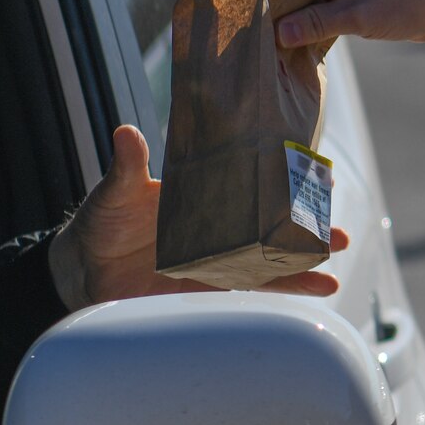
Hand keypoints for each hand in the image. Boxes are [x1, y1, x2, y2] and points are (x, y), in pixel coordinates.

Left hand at [49, 125, 350, 309]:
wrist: (83, 271)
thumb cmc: (99, 223)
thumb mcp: (114, 192)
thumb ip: (127, 167)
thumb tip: (127, 132)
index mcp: (204, 193)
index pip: (255, 184)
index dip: (288, 183)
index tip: (322, 180)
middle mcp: (219, 225)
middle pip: (272, 226)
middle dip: (308, 231)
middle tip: (341, 233)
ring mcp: (218, 258)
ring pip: (269, 260)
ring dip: (302, 265)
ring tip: (334, 270)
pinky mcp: (211, 287)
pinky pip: (252, 289)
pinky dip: (282, 290)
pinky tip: (315, 292)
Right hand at [277, 0, 424, 48]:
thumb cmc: (410, 3)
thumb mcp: (358, 17)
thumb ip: (316, 24)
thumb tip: (279, 35)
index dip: (284, 12)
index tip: (268, 39)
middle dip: (294, 15)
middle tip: (277, 47)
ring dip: (308, 18)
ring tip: (293, 47)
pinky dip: (323, 15)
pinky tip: (312, 38)